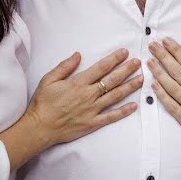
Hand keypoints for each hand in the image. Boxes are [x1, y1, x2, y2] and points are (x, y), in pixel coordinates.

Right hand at [24, 49, 142, 147]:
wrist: (39, 127)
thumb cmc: (42, 103)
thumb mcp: (48, 79)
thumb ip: (64, 66)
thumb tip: (78, 54)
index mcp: (78, 83)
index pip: (101, 68)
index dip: (114, 59)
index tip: (125, 52)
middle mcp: (88, 95)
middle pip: (112, 80)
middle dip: (127, 69)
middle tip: (139, 62)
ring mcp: (92, 110)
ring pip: (115, 96)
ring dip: (130, 86)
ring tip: (141, 79)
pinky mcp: (93, 123)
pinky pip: (111, 116)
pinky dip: (124, 111)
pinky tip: (134, 106)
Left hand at [147, 37, 180, 156]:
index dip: (176, 51)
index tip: (166, 41)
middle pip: (177, 72)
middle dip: (163, 57)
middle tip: (152, 46)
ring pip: (171, 87)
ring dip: (159, 73)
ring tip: (149, 62)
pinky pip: (171, 106)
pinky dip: (161, 95)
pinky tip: (153, 85)